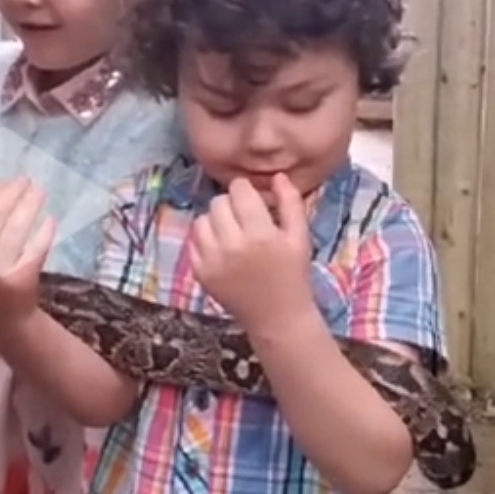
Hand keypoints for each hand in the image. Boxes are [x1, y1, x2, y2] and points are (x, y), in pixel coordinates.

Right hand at [0, 179, 55, 332]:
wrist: (4, 322)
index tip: (5, 183)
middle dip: (13, 194)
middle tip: (28, 182)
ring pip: (16, 228)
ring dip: (30, 207)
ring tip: (40, 194)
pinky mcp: (20, 279)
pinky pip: (35, 247)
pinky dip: (44, 232)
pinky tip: (49, 222)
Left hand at [189, 173, 314, 340]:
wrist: (277, 318)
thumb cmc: (293, 275)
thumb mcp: (300, 237)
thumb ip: (290, 203)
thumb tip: (277, 176)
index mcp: (260, 234)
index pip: (239, 190)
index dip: (247, 191)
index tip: (253, 200)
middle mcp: (232, 245)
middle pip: (219, 202)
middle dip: (232, 204)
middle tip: (244, 218)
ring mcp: (212, 260)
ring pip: (202, 219)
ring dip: (216, 220)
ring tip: (232, 232)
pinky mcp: (200, 273)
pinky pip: (194, 242)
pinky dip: (206, 240)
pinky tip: (222, 249)